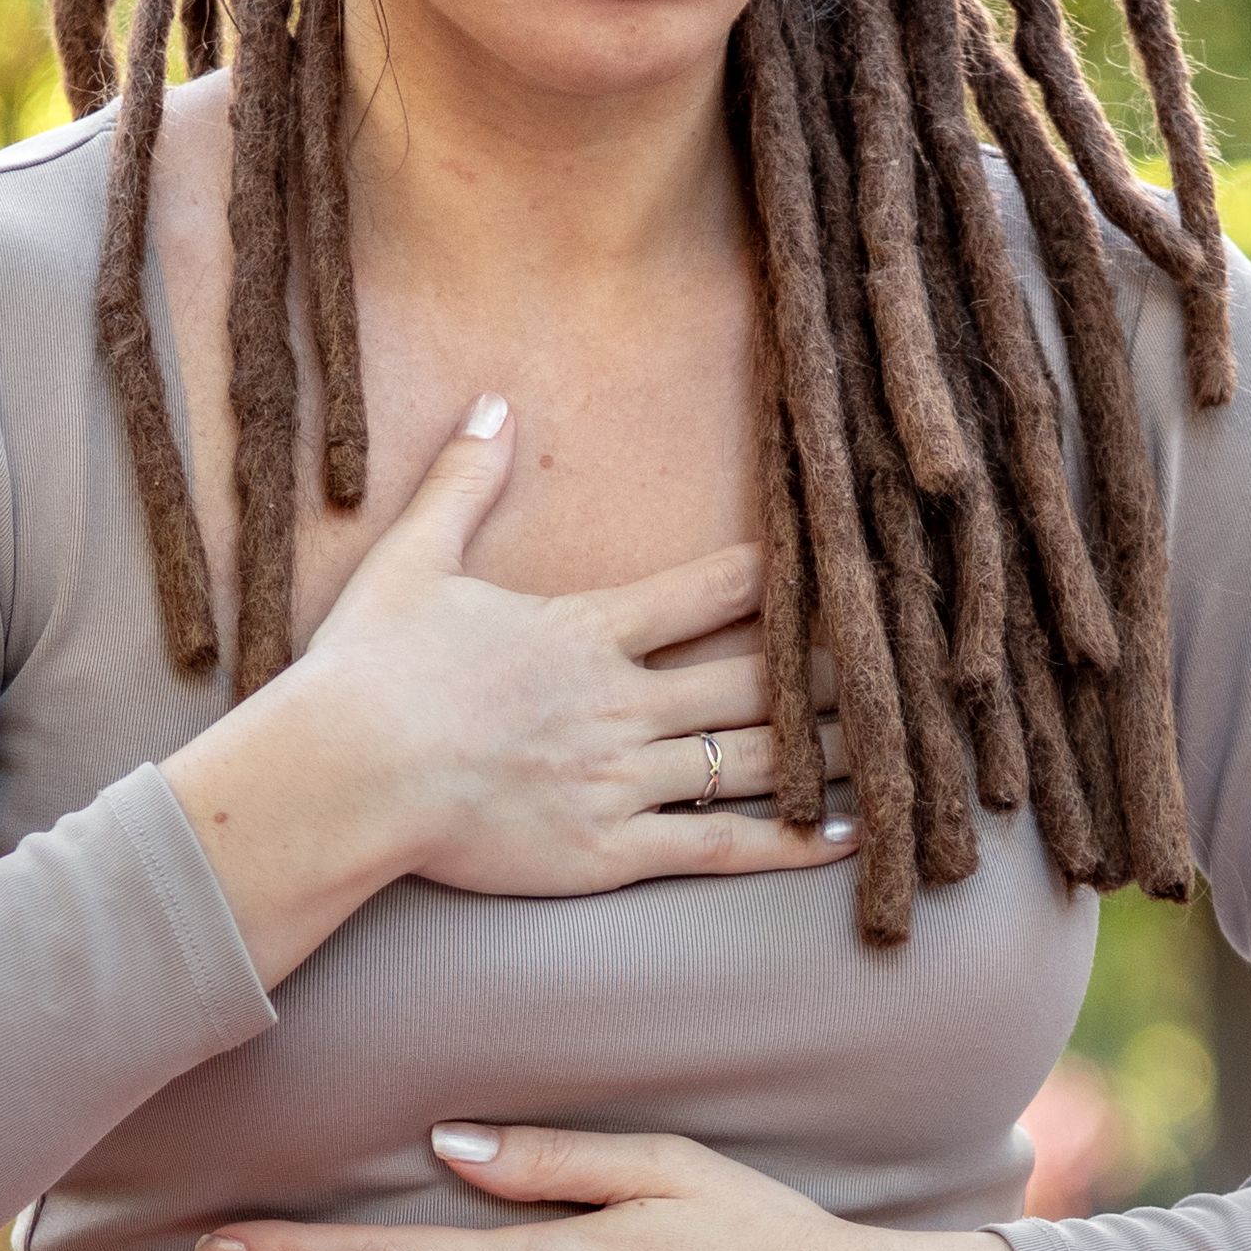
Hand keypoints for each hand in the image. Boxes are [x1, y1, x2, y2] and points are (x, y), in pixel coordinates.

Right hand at [162, 398, 856, 984]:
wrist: (341, 776)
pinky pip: (720, 846)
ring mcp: (619, 779)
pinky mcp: (607, 848)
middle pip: (753, 679)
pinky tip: (853, 832)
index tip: (842, 557)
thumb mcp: (410, 560)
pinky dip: (791, 841)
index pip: (706, 590)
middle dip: (833, 665)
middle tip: (906, 654)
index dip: (780, 574)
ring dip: (834, 748)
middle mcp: (619, 702)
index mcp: (585, 630)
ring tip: (909, 740)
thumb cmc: (367, 671)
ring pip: (753, 760)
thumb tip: (491, 402)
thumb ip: (462, 483)